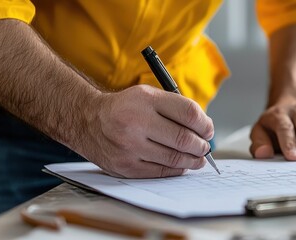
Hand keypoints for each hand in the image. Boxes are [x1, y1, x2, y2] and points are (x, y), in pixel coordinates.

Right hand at [79, 85, 213, 177]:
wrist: (87, 121)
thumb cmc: (125, 108)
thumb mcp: (148, 95)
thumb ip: (176, 108)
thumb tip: (204, 129)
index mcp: (145, 100)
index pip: (188, 113)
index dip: (204, 124)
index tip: (208, 130)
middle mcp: (136, 123)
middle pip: (183, 139)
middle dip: (201, 146)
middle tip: (205, 147)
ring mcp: (130, 147)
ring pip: (174, 158)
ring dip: (193, 160)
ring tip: (198, 158)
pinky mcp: (126, 166)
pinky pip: (160, 172)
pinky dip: (176, 170)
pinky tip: (181, 165)